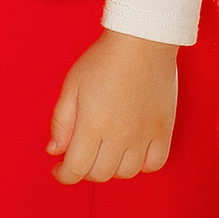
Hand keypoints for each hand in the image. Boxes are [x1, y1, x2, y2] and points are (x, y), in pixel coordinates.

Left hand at [47, 30, 177, 183]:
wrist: (142, 42)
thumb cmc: (103, 60)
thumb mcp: (71, 86)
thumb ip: (61, 122)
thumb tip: (54, 151)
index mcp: (93, 125)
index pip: (76, 169)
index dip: (64, 175)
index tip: (59, 170)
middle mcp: (120, 136)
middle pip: (100, 174)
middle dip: (84, 170)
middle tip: (80, 155)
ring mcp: (145, 135)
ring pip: (126, 173)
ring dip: (111, 168)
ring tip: (104, 152)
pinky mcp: (164, 130)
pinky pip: (154, 164)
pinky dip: (141, 165)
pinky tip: (131, 152)